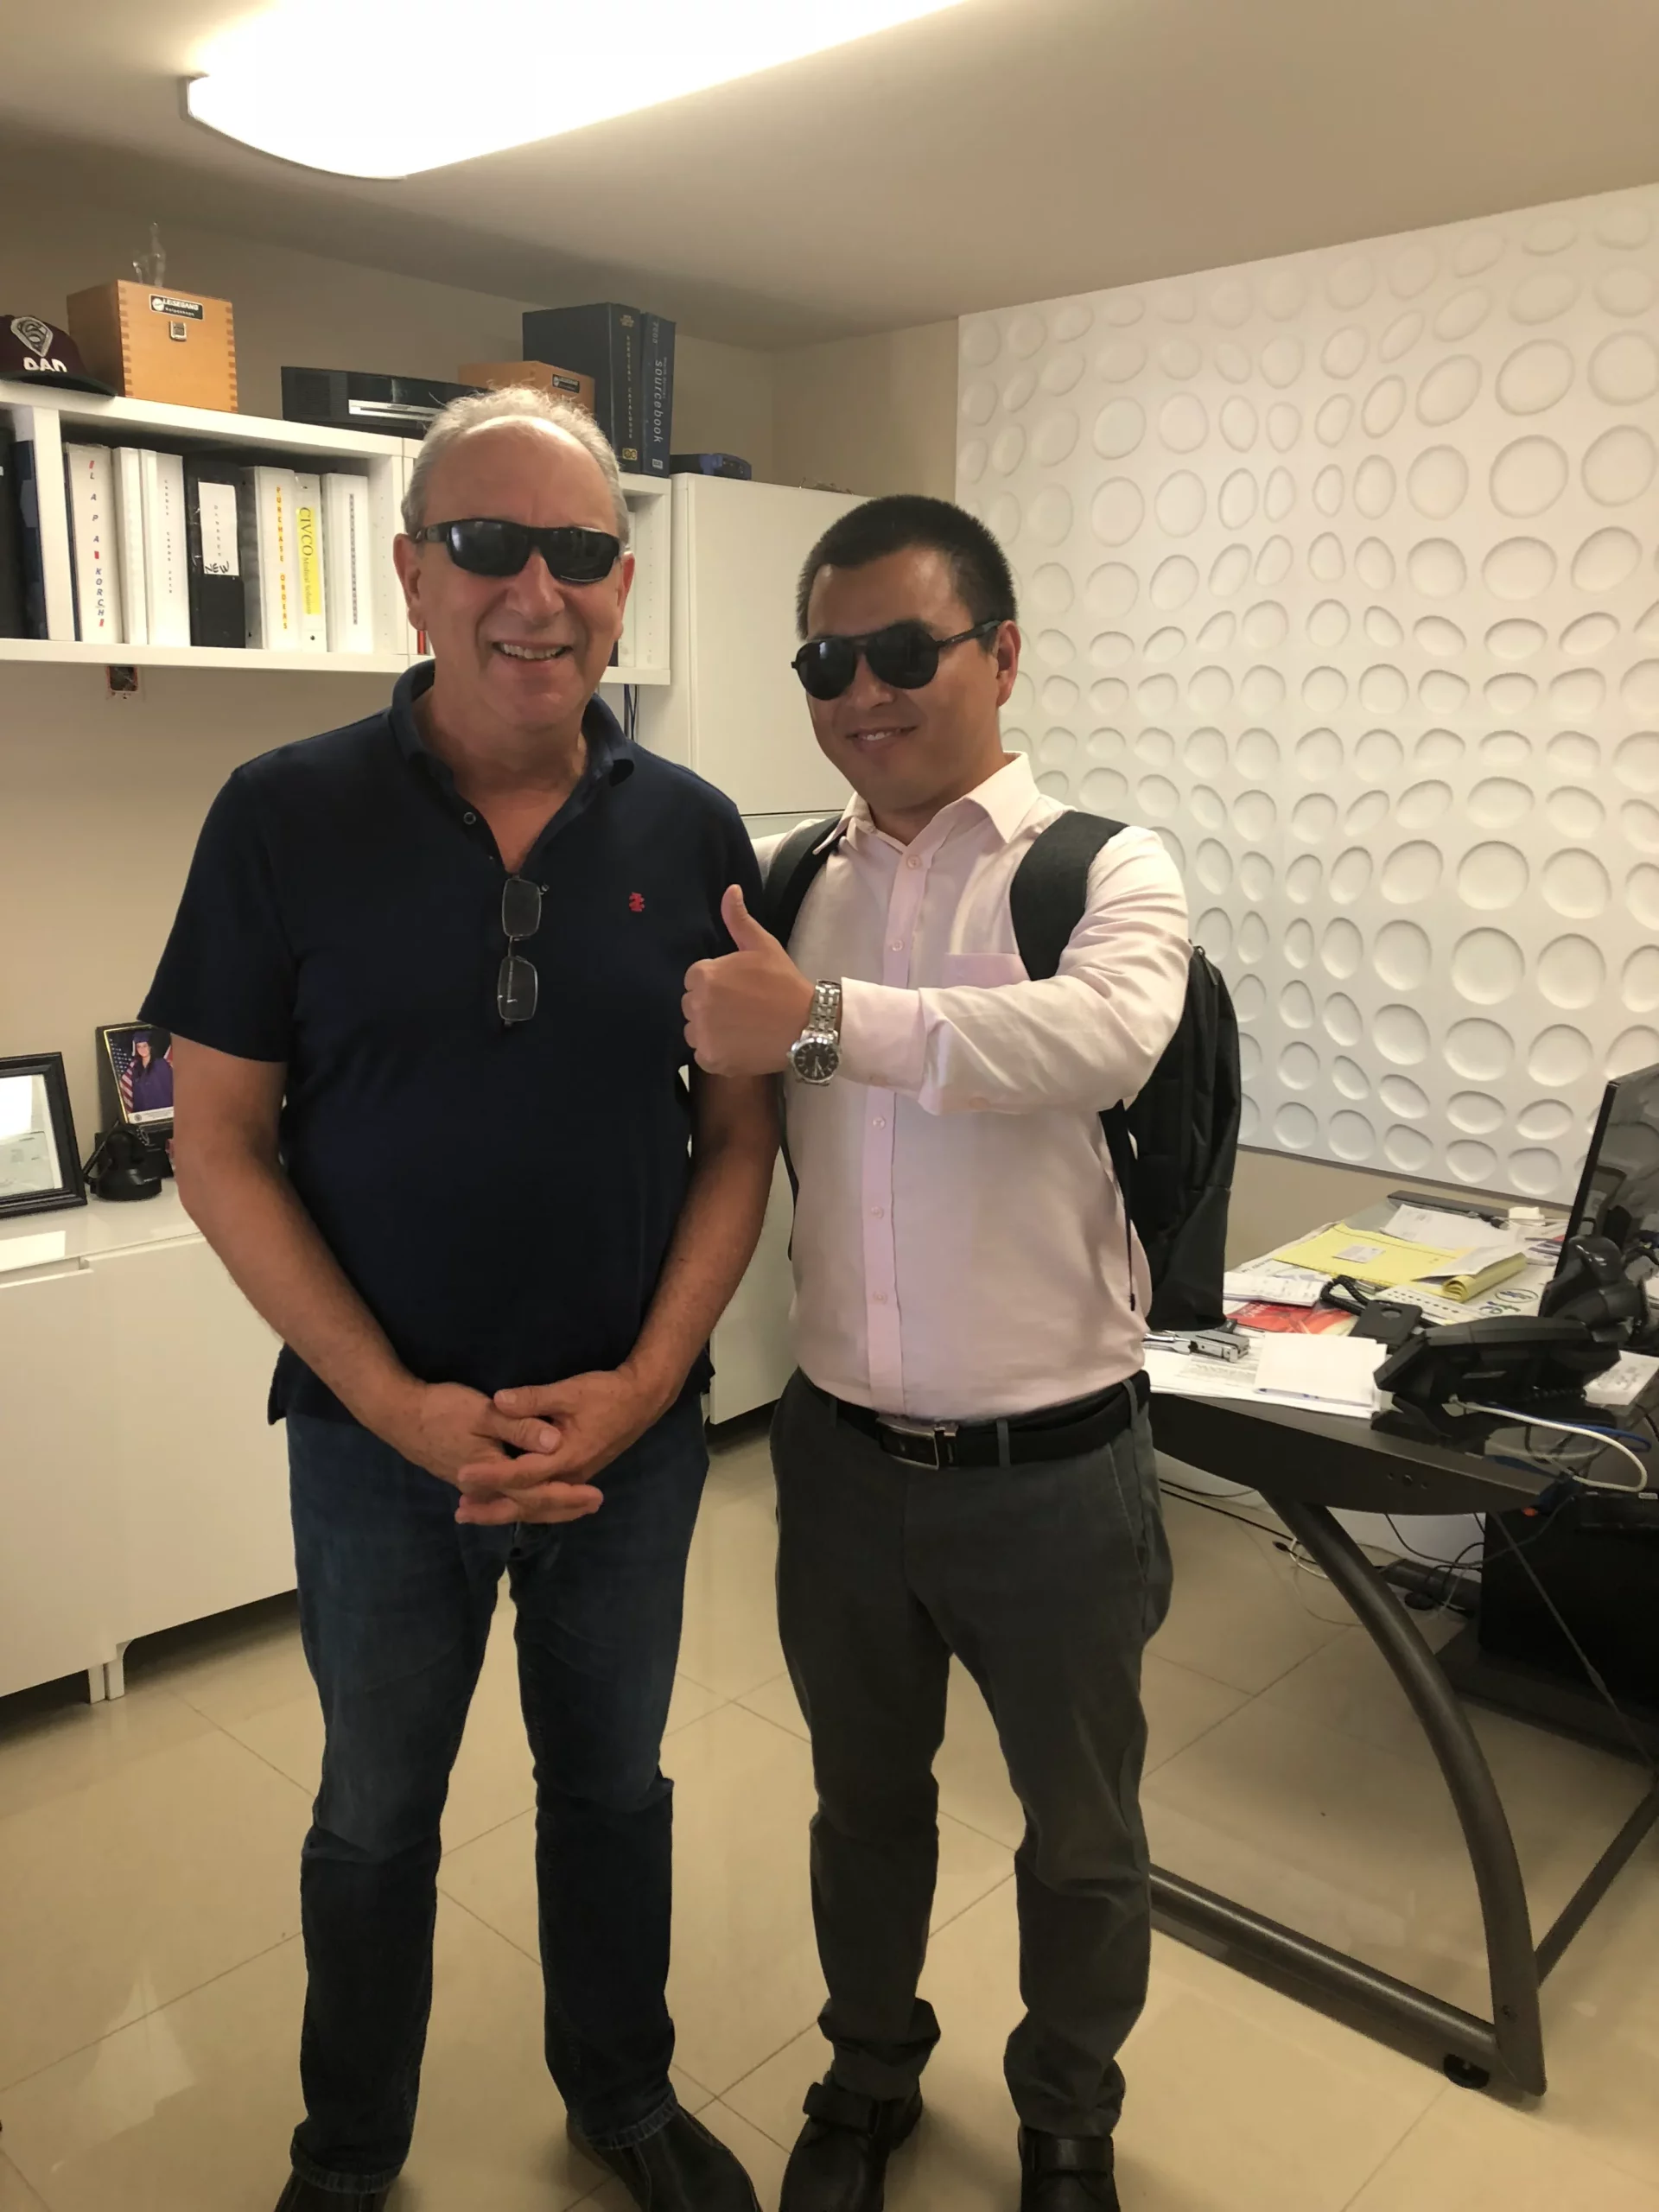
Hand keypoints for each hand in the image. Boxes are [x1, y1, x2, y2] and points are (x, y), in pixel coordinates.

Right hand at [380, 1380, 603, 1524]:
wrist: (399, 1415)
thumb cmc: (442, 1410)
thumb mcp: (484, 1412)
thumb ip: (520, 1427)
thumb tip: (554, 1444)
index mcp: (493, 1474)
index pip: (538, 1493)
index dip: (568, 1495)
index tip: (596, 1495)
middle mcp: (485, 1489)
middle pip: (530, 1505)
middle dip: (563, 1506)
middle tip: (595, 1504)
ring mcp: (474, 1486)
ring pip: (516, 1504)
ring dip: (545, 1506)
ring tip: (572, 1506)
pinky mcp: (467, 1478)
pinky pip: (504, 1497)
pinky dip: (524, 1499)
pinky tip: (532, 1498)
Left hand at [453, 1366, 668, 1525]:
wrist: (641, 1400)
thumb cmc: (606, 1394)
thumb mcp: (569, 1391)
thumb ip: (532, 1398)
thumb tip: (497, 1401)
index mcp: (566, 1457)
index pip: (521, 1474)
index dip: (491, 1476)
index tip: (463, 1475)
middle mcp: (570, 1476)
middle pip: (527, 1503)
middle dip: (493, 1509)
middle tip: (460, 1512)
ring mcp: (575, 1478)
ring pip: (538, 1506)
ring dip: (506, 1509)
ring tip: (475, 1512)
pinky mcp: (578, 1474)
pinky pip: (547, 1500)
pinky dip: (525, 1505)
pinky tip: (509, 1503)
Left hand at [683, 885, 815, 1074]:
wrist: (807, 1025)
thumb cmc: (784, 983)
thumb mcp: (763, 946)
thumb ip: (739, 920)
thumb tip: (730, 889)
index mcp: (704, 975)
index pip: (695, 979)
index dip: (717, 984)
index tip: (738, 990)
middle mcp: (697, 1004)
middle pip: (692, 1005)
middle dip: (710, 1007)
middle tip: (742, 1010)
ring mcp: (703, 1034)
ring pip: (694, 1031)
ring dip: (711, 1031)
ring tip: (740, 1029)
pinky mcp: (711, 1059)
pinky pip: (703, 1054)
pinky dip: (717, 1053)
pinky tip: (740, 1046)